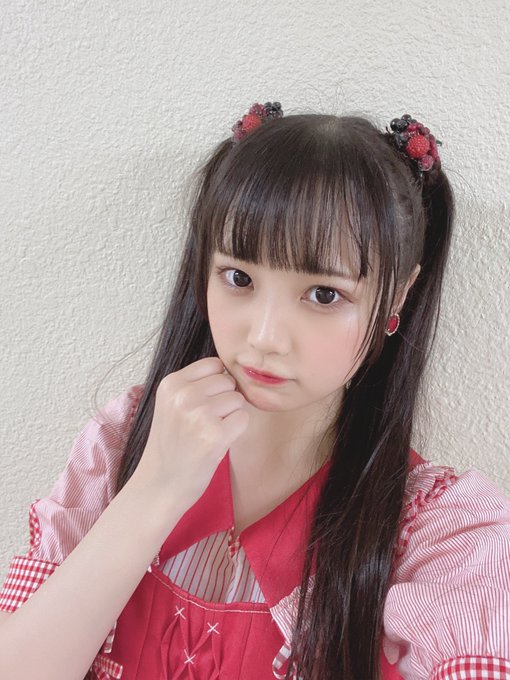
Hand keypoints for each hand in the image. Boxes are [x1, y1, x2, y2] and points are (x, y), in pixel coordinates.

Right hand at [133, 357, 248, 510]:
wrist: (160, 484)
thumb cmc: (172, 444)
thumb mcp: (171, 404)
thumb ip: (195, 385)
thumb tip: (232, 371)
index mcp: (171, 384)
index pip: (214, 364)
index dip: (217, 383)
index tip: (206, 402)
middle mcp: (183, 395)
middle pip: (228, 381)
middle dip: (225, 399)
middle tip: (207, 422)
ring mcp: (199, 414)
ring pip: (238, 399)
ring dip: (231, 416)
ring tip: (210, 433)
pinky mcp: (215, 435)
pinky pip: (244, 418)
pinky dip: (236, 431)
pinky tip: (217, 442)